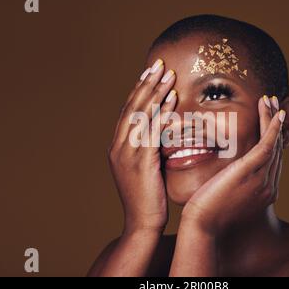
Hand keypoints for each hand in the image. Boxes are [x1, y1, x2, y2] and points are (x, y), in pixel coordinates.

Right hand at [108, 59, 176, 234]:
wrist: (142, 224)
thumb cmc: (147, 198)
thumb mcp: (144, 170)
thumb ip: (148, 150)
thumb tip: (162, 132)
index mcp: (117, 148)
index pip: (127, 113)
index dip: (138, 91)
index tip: (148, 73)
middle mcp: (118, 147)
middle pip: (132, 108)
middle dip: (146, 84)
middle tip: (158, 64)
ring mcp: (127, 154)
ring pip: (141, 115)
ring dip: (155, 92)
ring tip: (167, 73)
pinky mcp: (141, 162)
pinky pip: (152, 130)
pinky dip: (161, 112)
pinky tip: (172, 98)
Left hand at [181, 96, 284, 234]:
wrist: (202, 224)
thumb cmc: (207, 211)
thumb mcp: (227, 195)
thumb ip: (234, 183)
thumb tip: (228, 171)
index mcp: (264, 193)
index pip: (272, 161)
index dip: (273, 140)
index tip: (269, 122)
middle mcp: (269, 186)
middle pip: (277, 150)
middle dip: (275, 126)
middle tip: (273, 106)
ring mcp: (262, 179)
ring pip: (273, 143)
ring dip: (272, 120)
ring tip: (269, 101)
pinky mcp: (251, 171)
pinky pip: (267, 144)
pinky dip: (272, 127)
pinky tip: (273, 113)